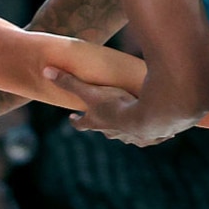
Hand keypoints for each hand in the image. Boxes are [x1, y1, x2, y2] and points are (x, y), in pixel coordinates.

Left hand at [43, 71, 175, 146]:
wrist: (147, 118)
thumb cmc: (116, 105)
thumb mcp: (90, 91)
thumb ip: (69, 82)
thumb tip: (45, 71)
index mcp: (98, 123)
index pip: (82, 124)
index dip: (76, 121)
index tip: (72, 118)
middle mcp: (114, 133)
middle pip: (106, 132)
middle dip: (105, 126)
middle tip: (104, 120)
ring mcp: (133, 137)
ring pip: (129, 136)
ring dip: (130, 131)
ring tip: (134, 124)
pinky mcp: (152, 137)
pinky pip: (153, 137)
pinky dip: (156, 134)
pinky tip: (163, 131)